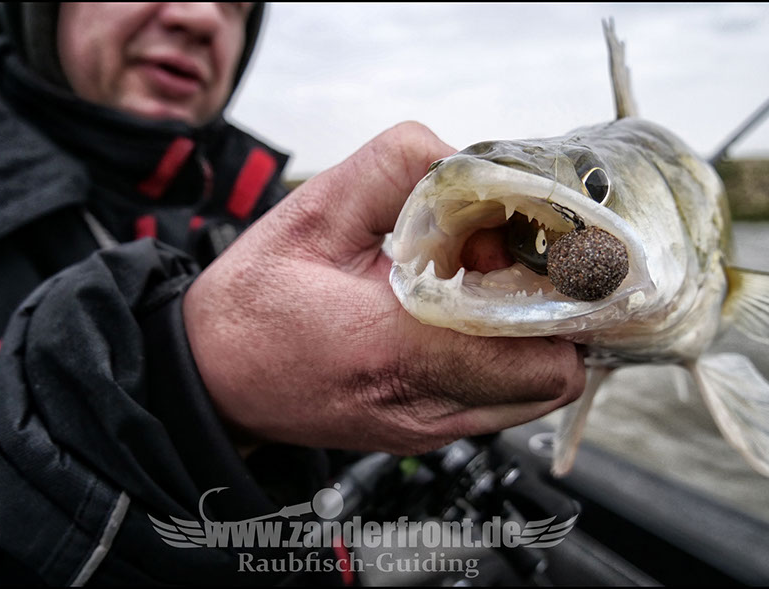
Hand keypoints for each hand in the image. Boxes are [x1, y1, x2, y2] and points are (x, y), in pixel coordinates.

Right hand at [183, 122, 584, 454]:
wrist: (215, 376)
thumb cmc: (256, 299)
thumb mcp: (318, 209)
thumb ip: (403, 171)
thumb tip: (482, 172)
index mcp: (392, 346)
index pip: (535, 342)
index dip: (545, 285)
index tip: (512, 244)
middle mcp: (422, 406)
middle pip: (553, 371)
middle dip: (545, 307)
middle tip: (494, 263)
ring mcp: (429, 430)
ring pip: (537, 392)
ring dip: (527, 334)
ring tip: (472, 292)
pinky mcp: (428, 436)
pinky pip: (504, 401)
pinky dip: (502, 357)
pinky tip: (455, 323)